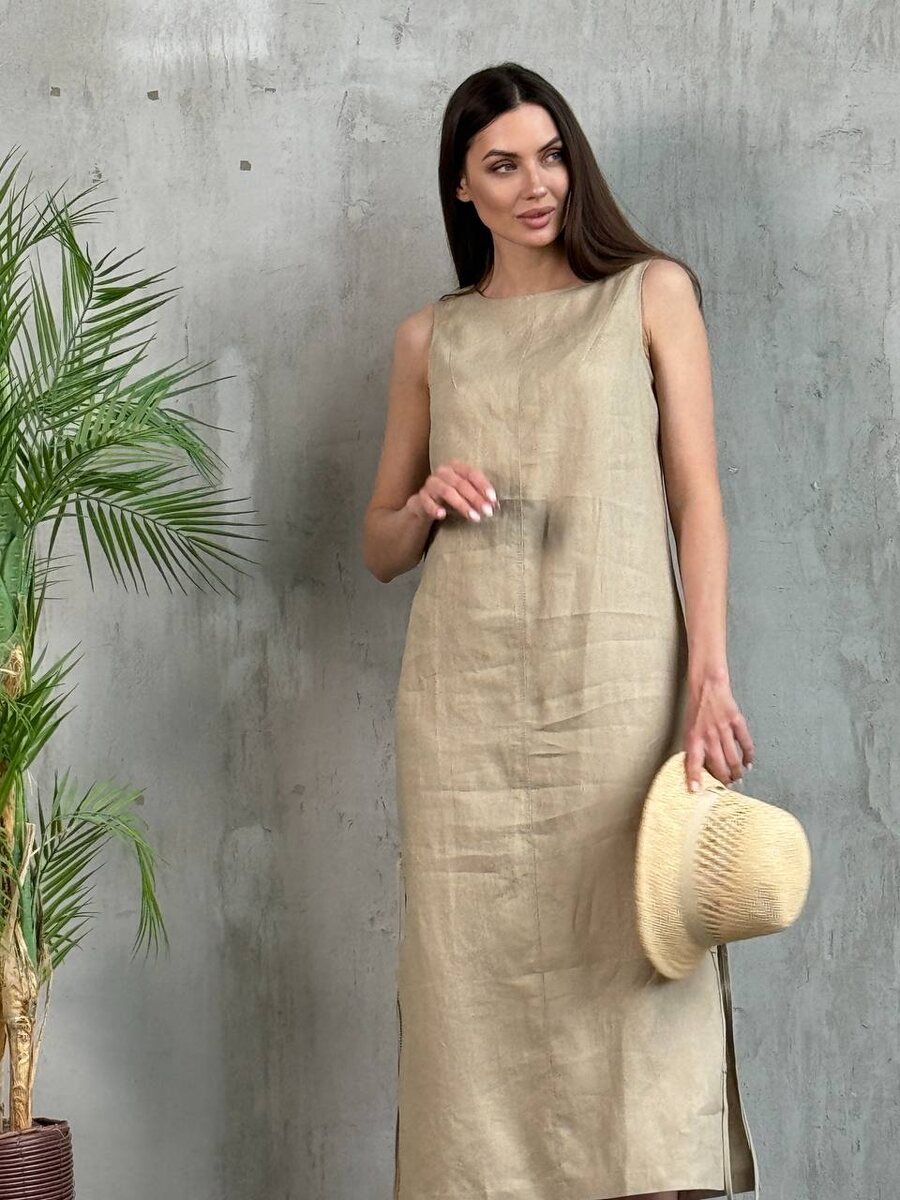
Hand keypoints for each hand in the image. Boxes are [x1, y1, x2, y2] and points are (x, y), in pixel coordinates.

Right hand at [405, 458, 498, 523]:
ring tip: (474, 518)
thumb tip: (495, 505)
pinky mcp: (421, 496)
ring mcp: (431, 483)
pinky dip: (434, 508)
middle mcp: (443, 471)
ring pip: (447, 492)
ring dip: (462, 505)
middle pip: (461, 484)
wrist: (427, 503)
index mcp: (456, 466)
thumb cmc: (452, 496)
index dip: (483, 486)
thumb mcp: (467, 493)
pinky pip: (427, 501)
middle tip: (487, 512)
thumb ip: (480, 496)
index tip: (493, 499)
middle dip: (476, 499)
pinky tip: (442, 515)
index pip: (472, 473)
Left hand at [682, 671, 754, 792]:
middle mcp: (709, 735)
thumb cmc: (696, 709)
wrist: (707, 686)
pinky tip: (749, 764)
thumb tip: (695, 768)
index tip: (696, 792)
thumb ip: (692, 748)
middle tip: (728, 787)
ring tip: (738, 779)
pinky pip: (745, 742)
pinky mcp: (736, 722)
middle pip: (718, 764)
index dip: (694, 778)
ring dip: (736, 771)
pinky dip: (749, 755)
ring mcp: (724, 729)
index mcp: (694, 738)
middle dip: (724, 779)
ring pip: (733, 757)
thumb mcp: (688, 729)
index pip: (693, 763)